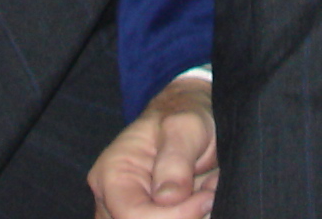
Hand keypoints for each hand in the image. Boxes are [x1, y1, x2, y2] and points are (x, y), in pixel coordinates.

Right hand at [89, 74, 217, 218]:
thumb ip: (175, 158)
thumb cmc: (184, 115)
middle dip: (184, 216)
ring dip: (191, 217)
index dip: (173, 217)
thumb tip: (166, 198)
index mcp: (111, 174)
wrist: (190, 116)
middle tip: (209, 192)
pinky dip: (193, 217)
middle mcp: (113, 200)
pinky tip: (204, 200)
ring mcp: (130, 212)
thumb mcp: (186, 125)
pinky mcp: (150, 218)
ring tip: (208, 191)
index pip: (133, 215)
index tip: (206, 198)